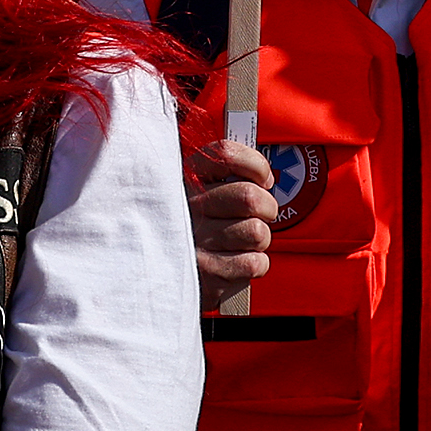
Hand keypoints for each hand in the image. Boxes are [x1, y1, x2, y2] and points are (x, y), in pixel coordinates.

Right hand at [187, 138, 278, 311]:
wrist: (164, 275)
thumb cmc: (192, 230)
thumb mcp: (196, 192)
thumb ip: (226, 175)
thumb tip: (263, 177)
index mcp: (185, 179)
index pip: (225, 155)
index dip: (256, 166)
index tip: (262, 179)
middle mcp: (186, 207)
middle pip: (249, 197)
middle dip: (267, 208)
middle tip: (259, 214)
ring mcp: (195, 241)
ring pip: (256, 232)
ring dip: (259, 240)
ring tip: (242, 241)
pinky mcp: (206, 273)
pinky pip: (254, 263)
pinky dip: (255, 264)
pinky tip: (237, 260)